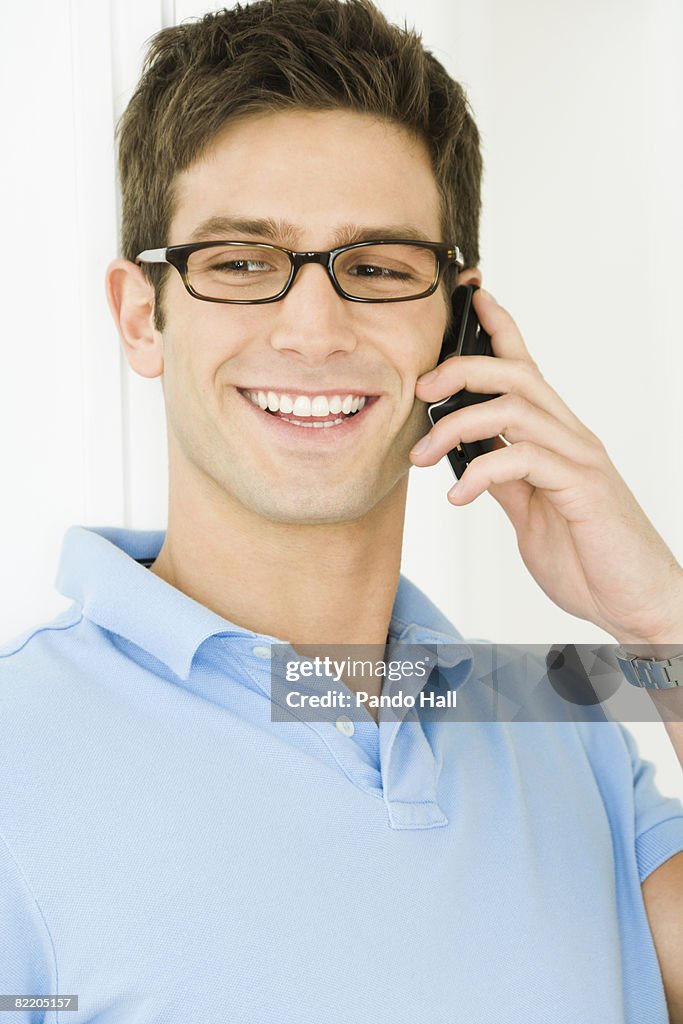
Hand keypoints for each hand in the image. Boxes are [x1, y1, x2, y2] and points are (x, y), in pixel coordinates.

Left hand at [409, 288, 682, 645]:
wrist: (635, 603)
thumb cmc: (586, 557)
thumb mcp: (530, 513)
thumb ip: (505, 480)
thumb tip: (468, 457)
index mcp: (557, 437)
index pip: (526, 369)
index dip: (500, 329)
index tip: (471, 298)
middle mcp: (571, 437)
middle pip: (516, 374)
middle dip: (462, 369)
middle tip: (419, 390)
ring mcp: (580, 459)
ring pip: (515, 408)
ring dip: (457, 426)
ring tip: (424, 455)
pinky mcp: (584, 488)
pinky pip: (525, 460)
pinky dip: (482, 473)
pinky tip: (459, 496)